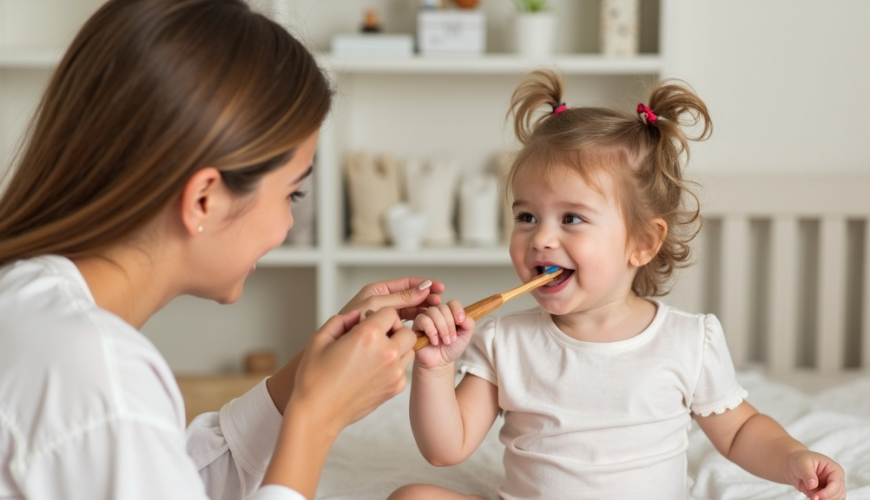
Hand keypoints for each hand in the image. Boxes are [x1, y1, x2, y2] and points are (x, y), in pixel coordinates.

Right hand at [289, 307, 416, 433]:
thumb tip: (358, 315)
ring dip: (397, 347)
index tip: (367, 323)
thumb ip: (341, 319)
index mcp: (368, 336)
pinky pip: (404, 369)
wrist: (318, 413)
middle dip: (394, 330)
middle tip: (376, 337)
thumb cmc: (315, 376)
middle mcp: (386, 352)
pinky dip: (394, 366)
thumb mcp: (320, 338)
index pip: (390, 313)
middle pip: (407, 331)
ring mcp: (394, 372)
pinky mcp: (396, 388)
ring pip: (410, 349)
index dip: (378, 316)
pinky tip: (374, 370)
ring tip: (375, 354)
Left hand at [340, 277, 445, 320]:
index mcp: (378, 291)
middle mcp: (383, 302)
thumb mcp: (377, 305)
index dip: (424, 284)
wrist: (335, 348)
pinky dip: (416, 322)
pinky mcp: (387, 330)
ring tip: (435, 312)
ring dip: (423, 310)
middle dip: (426, 298)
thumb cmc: (349, 324)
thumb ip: (401, 298)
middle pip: (410, 296)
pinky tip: (425, 324)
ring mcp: (385, 316)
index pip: (406, 283)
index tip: (440, 288)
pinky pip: (405, 323)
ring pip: (409, 310)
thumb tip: (424, 289)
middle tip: (440, 302)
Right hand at [413, 300, 474, 368]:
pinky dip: (432, 331)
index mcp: (449, 313)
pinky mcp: (416, 325)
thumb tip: (464, 317)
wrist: (440, 363)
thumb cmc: (451, 348)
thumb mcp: (465, 336)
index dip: (457, 310)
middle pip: (443, 307)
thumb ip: (469, 325)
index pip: (452, 303)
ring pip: (433, 312)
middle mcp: (437, 313)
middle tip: (452, 338)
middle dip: (450, 324)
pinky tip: (435, 341)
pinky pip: (423, 320)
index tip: (460, 322)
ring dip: (442, 328)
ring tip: (445, 341)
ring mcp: (426, 318)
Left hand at [787, 450, 845, 499]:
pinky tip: (813, 498)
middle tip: (812, 498)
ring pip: (835, 499)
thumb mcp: (802, 464)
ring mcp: (832, 488)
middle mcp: (836, 479)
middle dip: (825, 498)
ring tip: (811, 497)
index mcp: (834, 469)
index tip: (815, 497)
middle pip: (838, 494)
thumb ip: (808, 474)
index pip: (836, 484)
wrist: (793, 466)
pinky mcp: (826, 494)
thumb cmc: (800, 460)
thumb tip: (813, 485)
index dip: (827, 493)